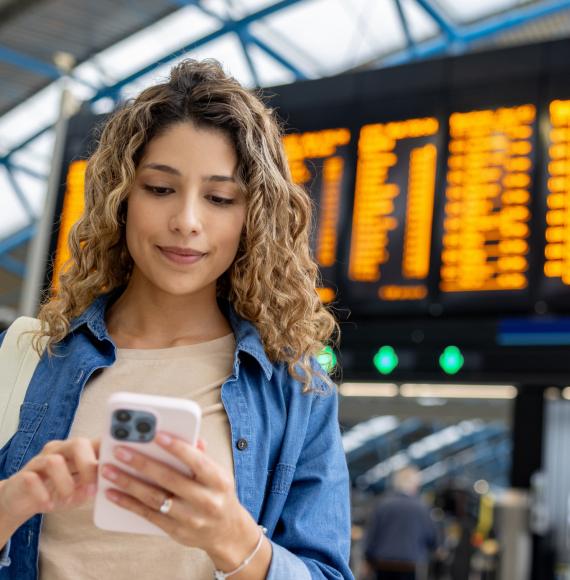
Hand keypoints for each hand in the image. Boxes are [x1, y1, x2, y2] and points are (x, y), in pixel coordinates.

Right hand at [0, 437, 99, 525]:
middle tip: (92, 486)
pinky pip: (32, 479)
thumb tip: (105, 483)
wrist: (21, 501)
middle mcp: (59, 450)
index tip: (118, 460)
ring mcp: (40, 461)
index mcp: (77, 451)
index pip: (96, 441)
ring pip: (54, 461)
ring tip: (68, 500)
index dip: (108, 447)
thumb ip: (93, 485)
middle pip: (77, 443)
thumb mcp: (80, 489)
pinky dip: (42, 494)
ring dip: (65, 484)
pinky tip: (48, 504)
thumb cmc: (56, 492)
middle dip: (88, 465)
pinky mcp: (23, 475)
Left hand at [101, 433, 264, 571]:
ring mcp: (190, 518)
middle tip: (121, 450)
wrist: (226, 531)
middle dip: (142, 463)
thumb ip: (201, 455)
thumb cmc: (218, 493)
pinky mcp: (175, 531)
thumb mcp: (218, 472)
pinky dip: (128, 503)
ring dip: (128, 483)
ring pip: (154, 498)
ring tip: (109, 470)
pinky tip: (113, 493)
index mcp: (218, 480)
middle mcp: (205, 500)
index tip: (157, 435)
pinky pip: (148, 515)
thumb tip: (189, 436)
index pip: (197, 461)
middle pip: (169, 479)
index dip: (177, 448)